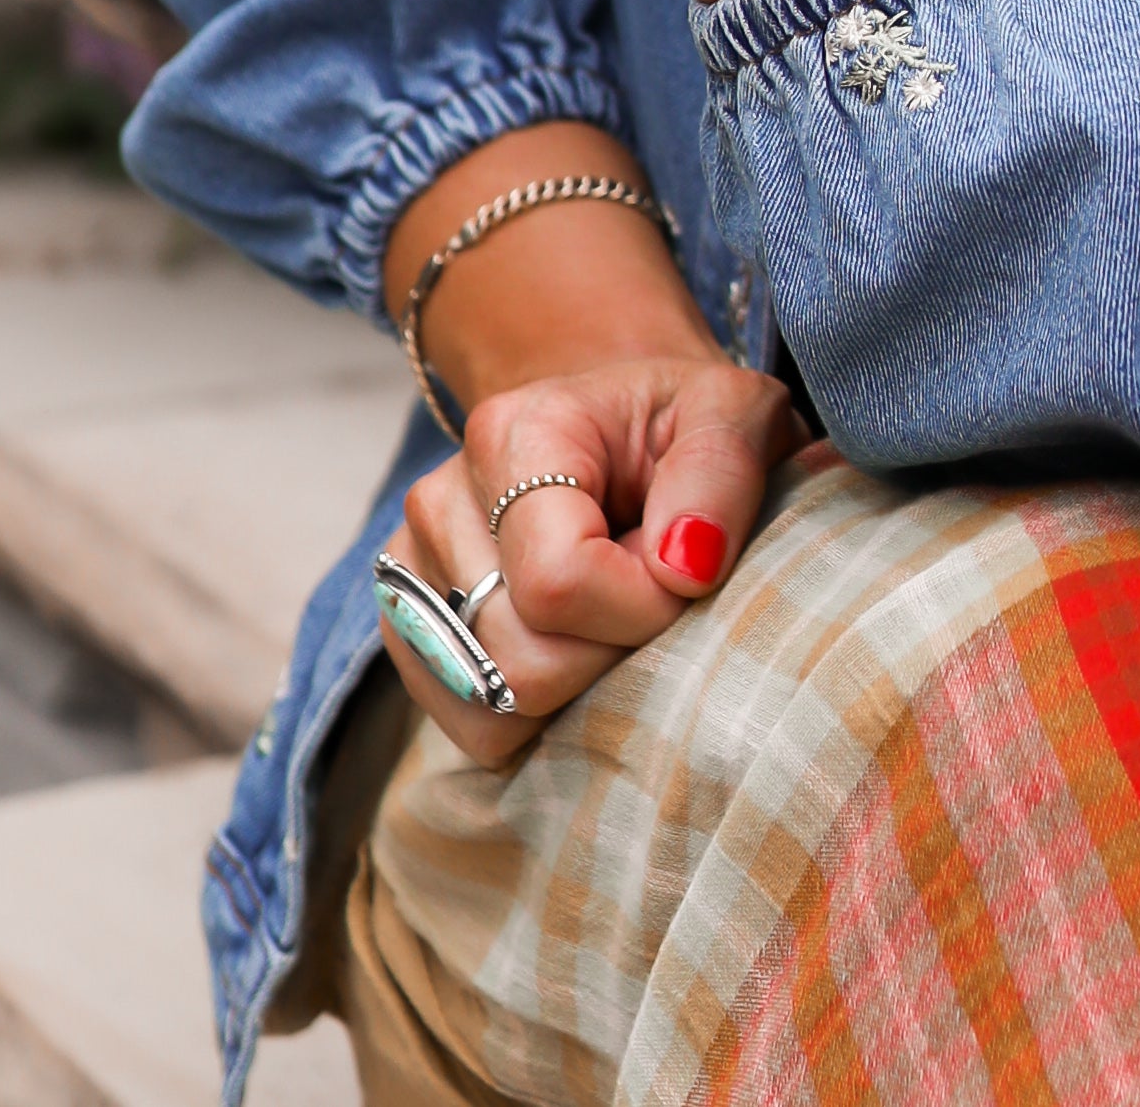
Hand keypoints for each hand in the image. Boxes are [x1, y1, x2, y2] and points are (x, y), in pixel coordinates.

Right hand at [378, 348, 797, 767]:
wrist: (619, 427)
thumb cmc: (677, 424)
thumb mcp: (729, 413)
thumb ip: (719, 473)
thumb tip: (685, 567)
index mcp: (514, 435)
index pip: (559, 583)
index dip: (640, 607)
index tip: (684, 576)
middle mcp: (441, 499)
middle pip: (522, 660)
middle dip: (612, 652)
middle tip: (648, 597)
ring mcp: (412, 570)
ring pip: (495, 704)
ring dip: (577, 687)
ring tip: (609, 614)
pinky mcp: (410, 629)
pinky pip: (475, 727)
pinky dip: (538, 715)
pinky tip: (574, 647)